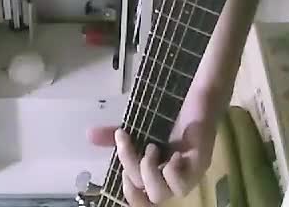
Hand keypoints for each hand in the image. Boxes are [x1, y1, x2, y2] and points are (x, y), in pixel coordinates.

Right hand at [88, 88, 218, 205]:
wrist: (199, 93)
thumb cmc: (173, 110)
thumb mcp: (140, 124)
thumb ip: (117, 135)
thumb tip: (89, 135)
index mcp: (158, 170)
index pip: (141, 198)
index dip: (128, 190)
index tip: (120, 168)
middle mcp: (172, 177)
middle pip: (147, 194)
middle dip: (132, 169)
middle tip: (129, 142)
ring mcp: (187, 172)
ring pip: (162, 194)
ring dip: (149, 171)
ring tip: (152, 146)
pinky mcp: (200, 162)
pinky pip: (182, 183)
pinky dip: (172, 171)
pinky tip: (172, 152)